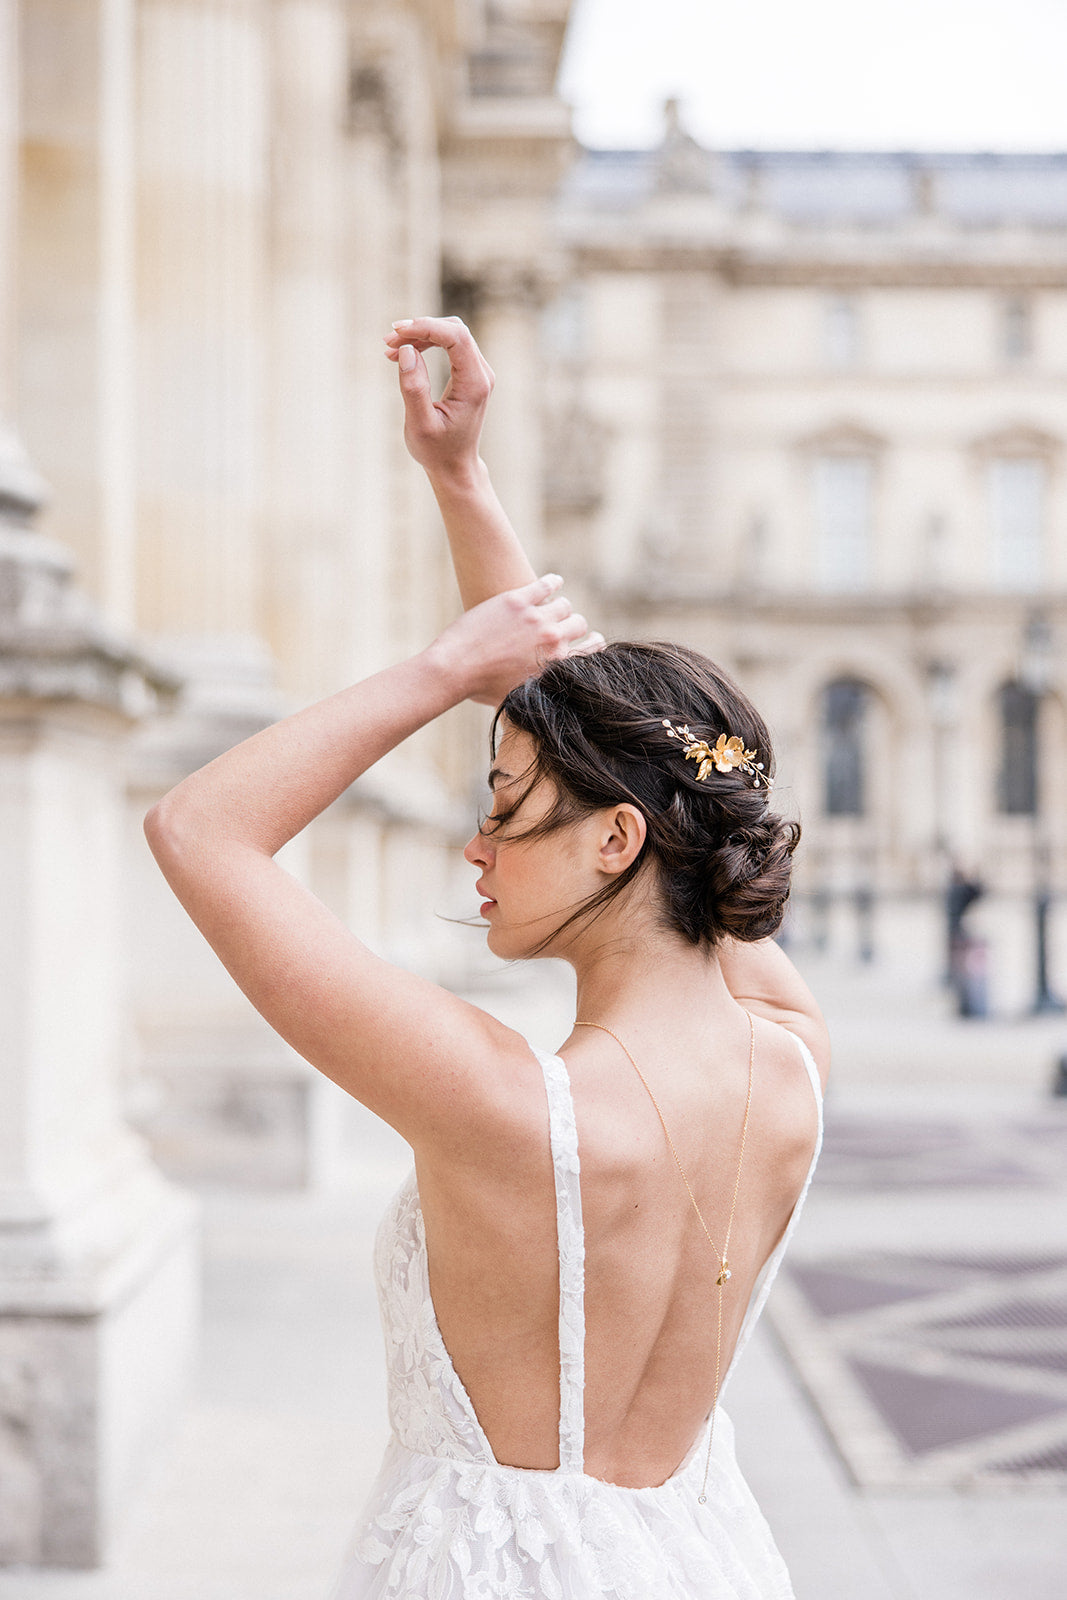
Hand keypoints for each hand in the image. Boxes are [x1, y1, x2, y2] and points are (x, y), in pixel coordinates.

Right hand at [383, 316, 492, 482]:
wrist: (455, 466)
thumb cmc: (437, 451)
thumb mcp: (420, 425)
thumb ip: (414, 388)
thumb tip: (406, 350)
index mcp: (474, 385)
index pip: (456, 337)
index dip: (426, 327)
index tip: (396, 334)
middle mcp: (482, 374)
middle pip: (455, 330)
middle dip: (420, 327)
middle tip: (388, 340)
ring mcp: (478, 372)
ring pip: (451, 334)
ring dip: (420, 334)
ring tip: (390, 348)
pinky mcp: (469, 374)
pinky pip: (449, 345)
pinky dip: (425, 343)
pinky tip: (403, 353)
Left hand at [428, 574, 603, 706]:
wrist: (454, 669)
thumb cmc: (482, 689)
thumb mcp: (518, 696)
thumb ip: (539, 689)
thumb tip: (548, 697)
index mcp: (556, 665)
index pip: (591, 649)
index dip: (591, 642)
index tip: (589, 638)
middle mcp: (552, 640)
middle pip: (578, 623)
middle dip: (573, 624)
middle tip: (565, 623)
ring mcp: (536, 618)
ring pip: (563, 604)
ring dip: (559, 606)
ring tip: (553, 605)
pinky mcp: (518, 600)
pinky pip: (545, 585)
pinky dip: (553, 583)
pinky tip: (553, 582)